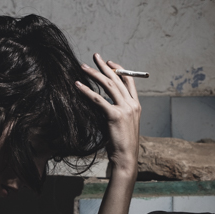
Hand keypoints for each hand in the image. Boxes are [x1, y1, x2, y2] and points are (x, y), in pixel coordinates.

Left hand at [76, 52, 141, 176]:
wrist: (126, 157)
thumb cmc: (122, 143)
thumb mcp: (123, 123)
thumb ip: (117, 111)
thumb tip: (102, 102)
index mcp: (136, 105)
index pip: (129, 80)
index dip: (119, 69)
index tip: (109, 62)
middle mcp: (132, 104)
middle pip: (118, 79)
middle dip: (105, 66)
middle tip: (95, 56)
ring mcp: (125, 109)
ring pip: (108, 86)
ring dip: (94, 74)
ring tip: (83, 67)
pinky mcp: (115, 116)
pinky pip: (99, 99)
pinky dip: (87, 91)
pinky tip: (78, 85)